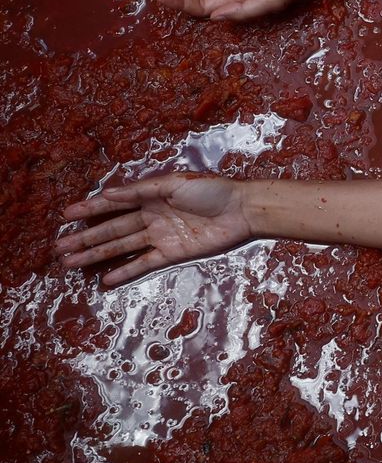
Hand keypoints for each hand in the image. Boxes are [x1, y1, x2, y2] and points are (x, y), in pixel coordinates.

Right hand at [56, 174, 253, 286]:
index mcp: (150, 196)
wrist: (242, 210)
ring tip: (71, 263)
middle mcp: (151, 216)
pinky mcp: (172, 253)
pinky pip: (143, 263)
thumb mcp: (174, 183)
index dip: (90, 209)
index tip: (66, 215)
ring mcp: (160, 236)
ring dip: (96, 255)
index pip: (113, 204)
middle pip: (111, 228)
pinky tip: (105, 278)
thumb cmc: (211, 190)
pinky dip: (125, 270)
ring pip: (121, 246)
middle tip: (59, 247)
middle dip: (85, 238)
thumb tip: (108, 193)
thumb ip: (141, 190)